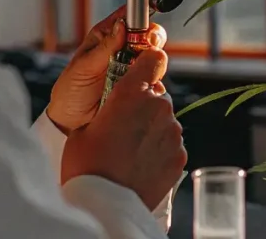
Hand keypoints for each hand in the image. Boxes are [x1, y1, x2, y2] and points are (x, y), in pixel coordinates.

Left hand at [47, 0, 178, 133]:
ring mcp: (136, 68)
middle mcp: (125, 48)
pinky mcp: (143, 88)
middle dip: (153, 37)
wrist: (70, 126)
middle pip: (153, 31)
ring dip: (150, 64)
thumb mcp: (81, 68)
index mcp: (108, 35)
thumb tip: (122, 25)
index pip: (133, 8)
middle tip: (142, 49)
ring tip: (128, 77)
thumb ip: (104, 47)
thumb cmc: (70, 92)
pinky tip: (138, 91)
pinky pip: (158, 80)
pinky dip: (153, 83)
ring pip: (158, 56)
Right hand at [61, 49, 187, 210]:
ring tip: (131, 150)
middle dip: (145, 105)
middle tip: (125, 126)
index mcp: (131, 93)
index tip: (142, 71)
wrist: (105, 205)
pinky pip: (171, 144)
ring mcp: (172, 131)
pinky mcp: (180, 154)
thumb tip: (116, 107)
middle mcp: (157, 107)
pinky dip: (160, 150)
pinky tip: (141, 163)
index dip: (147, 64)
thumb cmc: (86, 165)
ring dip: (153, 129)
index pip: (152, 59)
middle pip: (158, 95)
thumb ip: (108, 109)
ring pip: (165, 120)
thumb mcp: (85, 128)